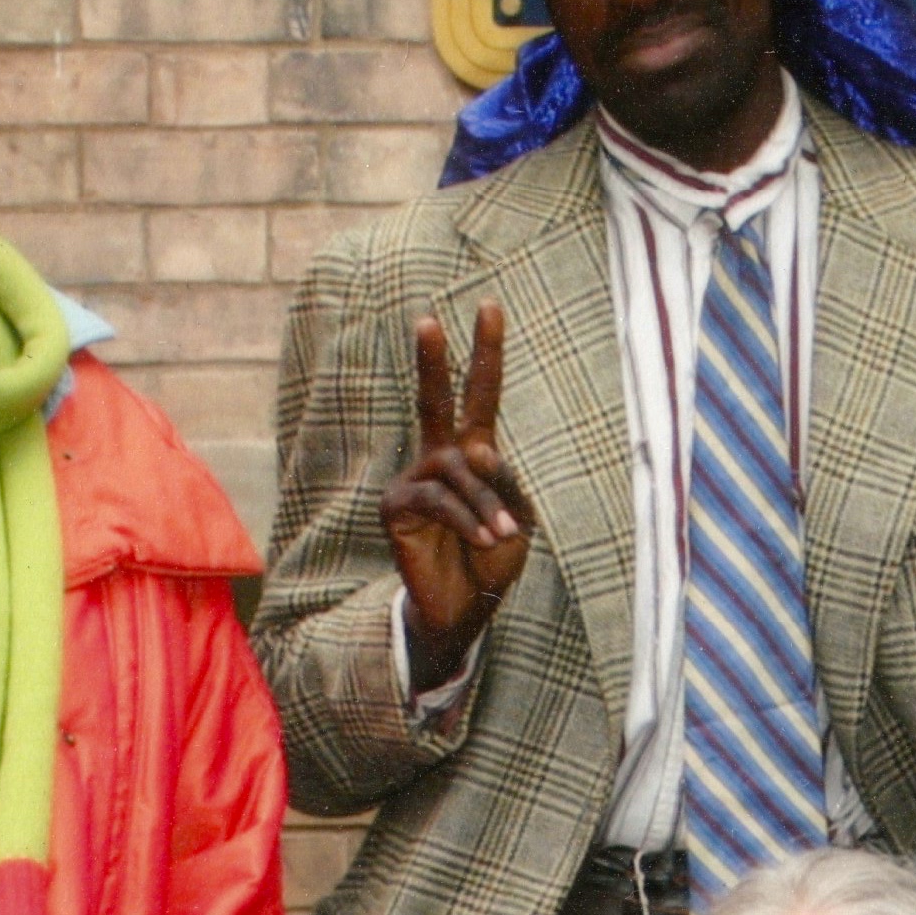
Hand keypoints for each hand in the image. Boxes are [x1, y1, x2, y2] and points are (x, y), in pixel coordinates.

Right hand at [385, 306, 535, 676]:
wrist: (466, 607)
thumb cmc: (492, 560)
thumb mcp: (518, 519)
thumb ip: (506, 483)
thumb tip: (476, 451)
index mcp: (474, 453)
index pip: (481, 394)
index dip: (486, 352)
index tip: (490, 307)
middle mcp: (440, 457)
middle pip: (436, 400)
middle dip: (434, 360)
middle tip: (427, 319)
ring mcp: (415, 479)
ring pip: (457, 469)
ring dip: (485, 504)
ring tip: (500, 534)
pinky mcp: (397, 505)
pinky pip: (439, 499)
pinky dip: (467, 519)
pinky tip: (481, 539)